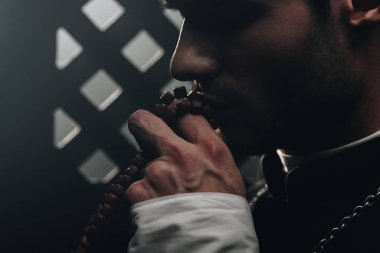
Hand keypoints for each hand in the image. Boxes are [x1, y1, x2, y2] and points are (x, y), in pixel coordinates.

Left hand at [125, 109, 245, 203]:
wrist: (211, 245)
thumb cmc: (225, 213)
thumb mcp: (230, 173)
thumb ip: (212, 150)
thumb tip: (199, 138)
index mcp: (209, 148)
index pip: (186, 115)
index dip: (176, 115)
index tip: (173, 120)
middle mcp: (181, 155)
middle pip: (147, 122)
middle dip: (143, 123)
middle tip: (144, 129)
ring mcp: (158, 172)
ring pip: (144, 164)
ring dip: (152, 175)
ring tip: (169, 194)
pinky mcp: (140, 192)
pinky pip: (136, 187)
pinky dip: (144, 195)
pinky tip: (160, 205)